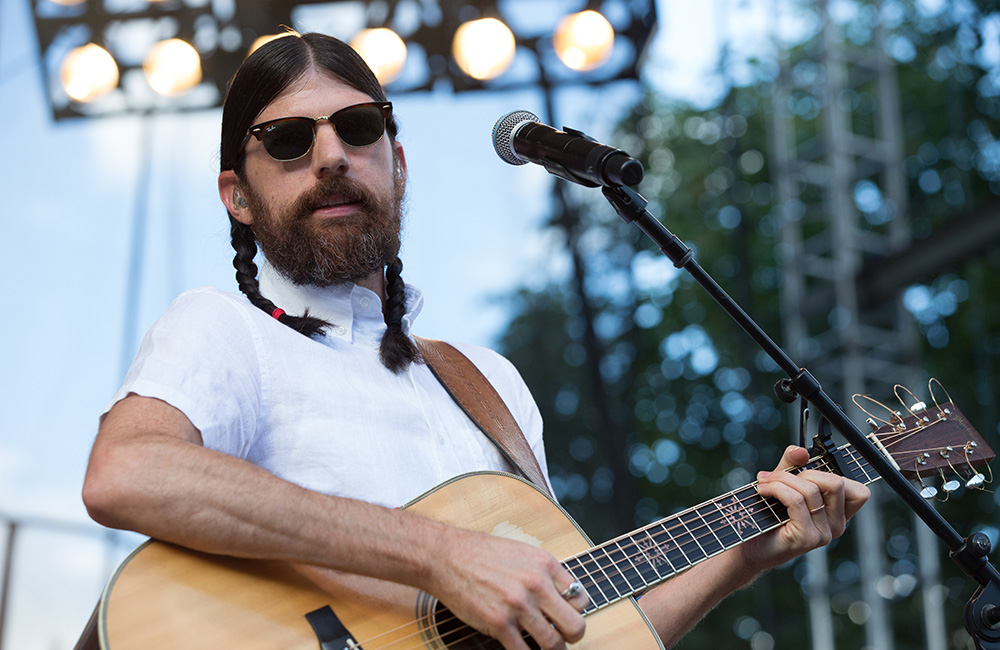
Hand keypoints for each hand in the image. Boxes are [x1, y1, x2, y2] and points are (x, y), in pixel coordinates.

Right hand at [430, 528, 588, 649]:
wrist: (447, 556)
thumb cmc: (481, 553)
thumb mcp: (522, 552)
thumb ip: (542, 573)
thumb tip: (558, 596)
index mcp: (546, 565)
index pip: (581, 598)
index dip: (575, 611)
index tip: (564, 615)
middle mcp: (536, 585)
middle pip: (575, 626)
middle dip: (571, 636)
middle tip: (562, 637)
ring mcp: (518, 606)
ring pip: (553, 645)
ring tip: (543, 648)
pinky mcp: (499, 624)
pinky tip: (520, 648)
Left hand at [740, 445, 869, 571]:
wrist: (750, 547)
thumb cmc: (769, 515)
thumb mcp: (784, 483)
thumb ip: (793, 464)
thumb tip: (800, 451)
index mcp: (839, 513)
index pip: (858, 491)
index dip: (832, 474)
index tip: (804, 473)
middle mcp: (838, 526)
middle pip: (836, 483)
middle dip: (803, 473)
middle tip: (778, 477)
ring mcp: (825, 534)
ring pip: (811, 490)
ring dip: (782, 479)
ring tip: (764, 483)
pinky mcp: (808, 538)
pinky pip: (796, 501)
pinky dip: (777, 489)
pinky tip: (763, 491)